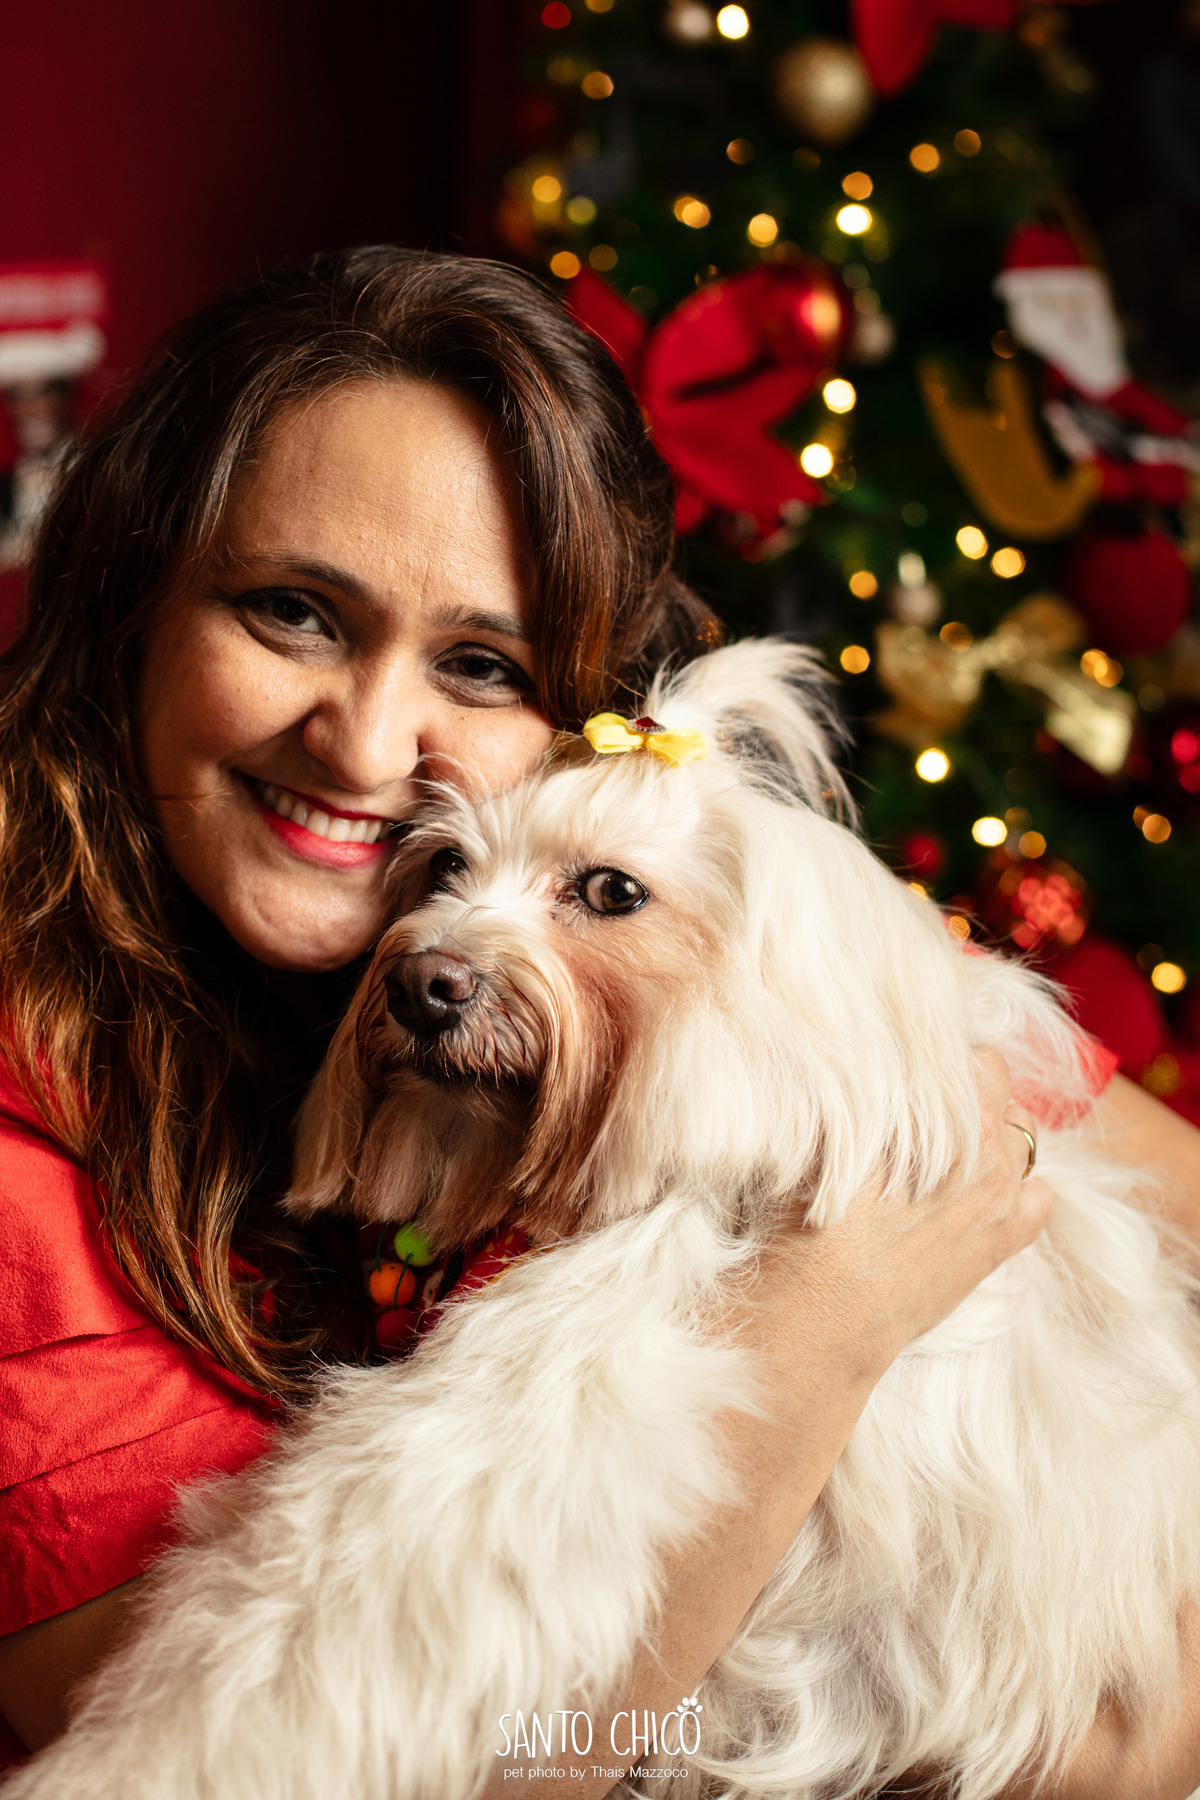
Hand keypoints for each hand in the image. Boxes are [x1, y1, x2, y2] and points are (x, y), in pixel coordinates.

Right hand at [749, 1049, 1052, 1386]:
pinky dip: (1019, 1189)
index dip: (929, 1054)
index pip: (959, 1048)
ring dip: (992, 1132)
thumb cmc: (803, 1219)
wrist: (819, 1313)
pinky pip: (1041, 1197)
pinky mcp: (1003, 1242)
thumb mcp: (820, 1132)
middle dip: (964, 1084)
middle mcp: (982, 1143)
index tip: (904, 1068)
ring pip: (1023, 1135)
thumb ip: (859, 1089)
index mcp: (941, 1106)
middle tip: (921, 1105)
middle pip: (996, 1081)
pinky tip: (976, 1196)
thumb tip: (865, 1057)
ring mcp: (1000, 1196)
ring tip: (946, 1149)